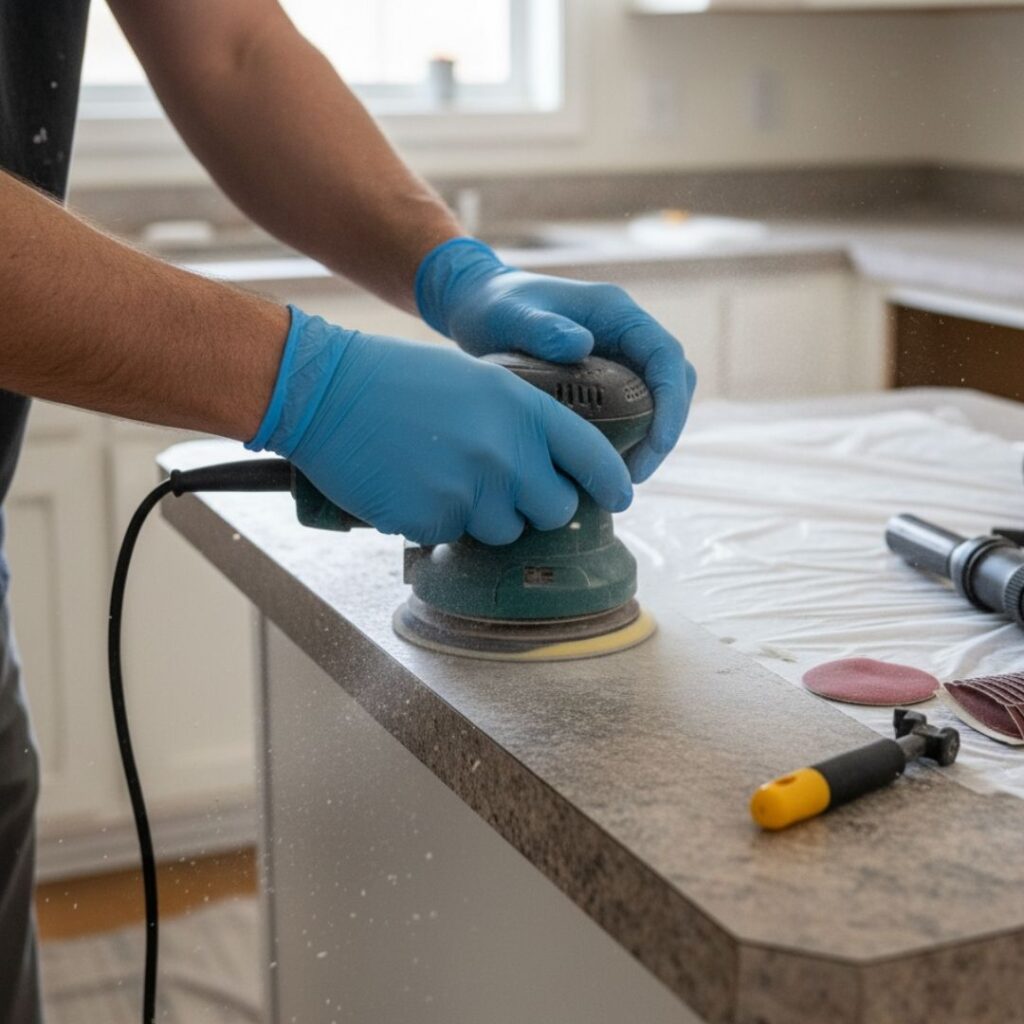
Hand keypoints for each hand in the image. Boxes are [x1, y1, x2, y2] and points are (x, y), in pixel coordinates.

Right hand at [247, 307, 632, 545]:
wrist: (327, 390)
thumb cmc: (397, 379)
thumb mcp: (476, 382)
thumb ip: (519, 423)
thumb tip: (543, 467)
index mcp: (523, 409)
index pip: (592, 456)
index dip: (611, 482)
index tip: (620, 497)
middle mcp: (506, 452)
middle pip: (555, 509)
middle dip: (537, 506)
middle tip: (505, 488)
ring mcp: (470, 490)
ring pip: (506, 531)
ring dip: (485, 517)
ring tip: (446, 479)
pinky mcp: (432, 520)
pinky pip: (454, 536)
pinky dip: (439, 522)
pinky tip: (414, 488)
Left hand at [415, 238, 696, 481]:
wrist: (477, 307)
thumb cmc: (492, 306)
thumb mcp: (510, 316)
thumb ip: (541, 329)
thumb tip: (583, 346)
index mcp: (617, 312)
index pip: (666, 356)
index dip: (671, 402)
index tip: (657, 443)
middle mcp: (626, 334)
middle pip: (672, 383)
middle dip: (664, 430)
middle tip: (636, 474)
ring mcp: (618, 357)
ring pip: (656, 402)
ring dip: (648, 440)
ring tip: (620, 478)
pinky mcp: (605, 380)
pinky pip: (631, 412)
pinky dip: (626, 440)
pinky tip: (602, 467)